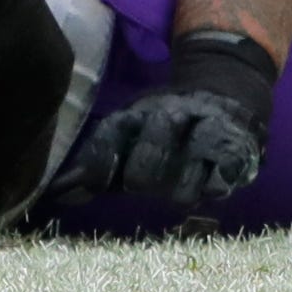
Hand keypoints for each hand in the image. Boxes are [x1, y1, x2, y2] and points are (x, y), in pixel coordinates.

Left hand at [42, 30, 278, 214]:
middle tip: (138, 186)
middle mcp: (168, 117)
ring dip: (185, 177)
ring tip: (179, 195)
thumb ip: (96, 171)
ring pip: (194, 150)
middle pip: (156, 138)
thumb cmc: (161, 131)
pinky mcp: (237, 143)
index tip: (93, 185)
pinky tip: (215, 188)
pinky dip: (223, 174)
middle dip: (146, 165)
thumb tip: (55, 196)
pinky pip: (230, 159)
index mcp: (134, 116)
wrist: (221, 95)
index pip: (113, 132)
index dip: (102, 157)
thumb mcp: (127, 142)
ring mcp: (203, 128)